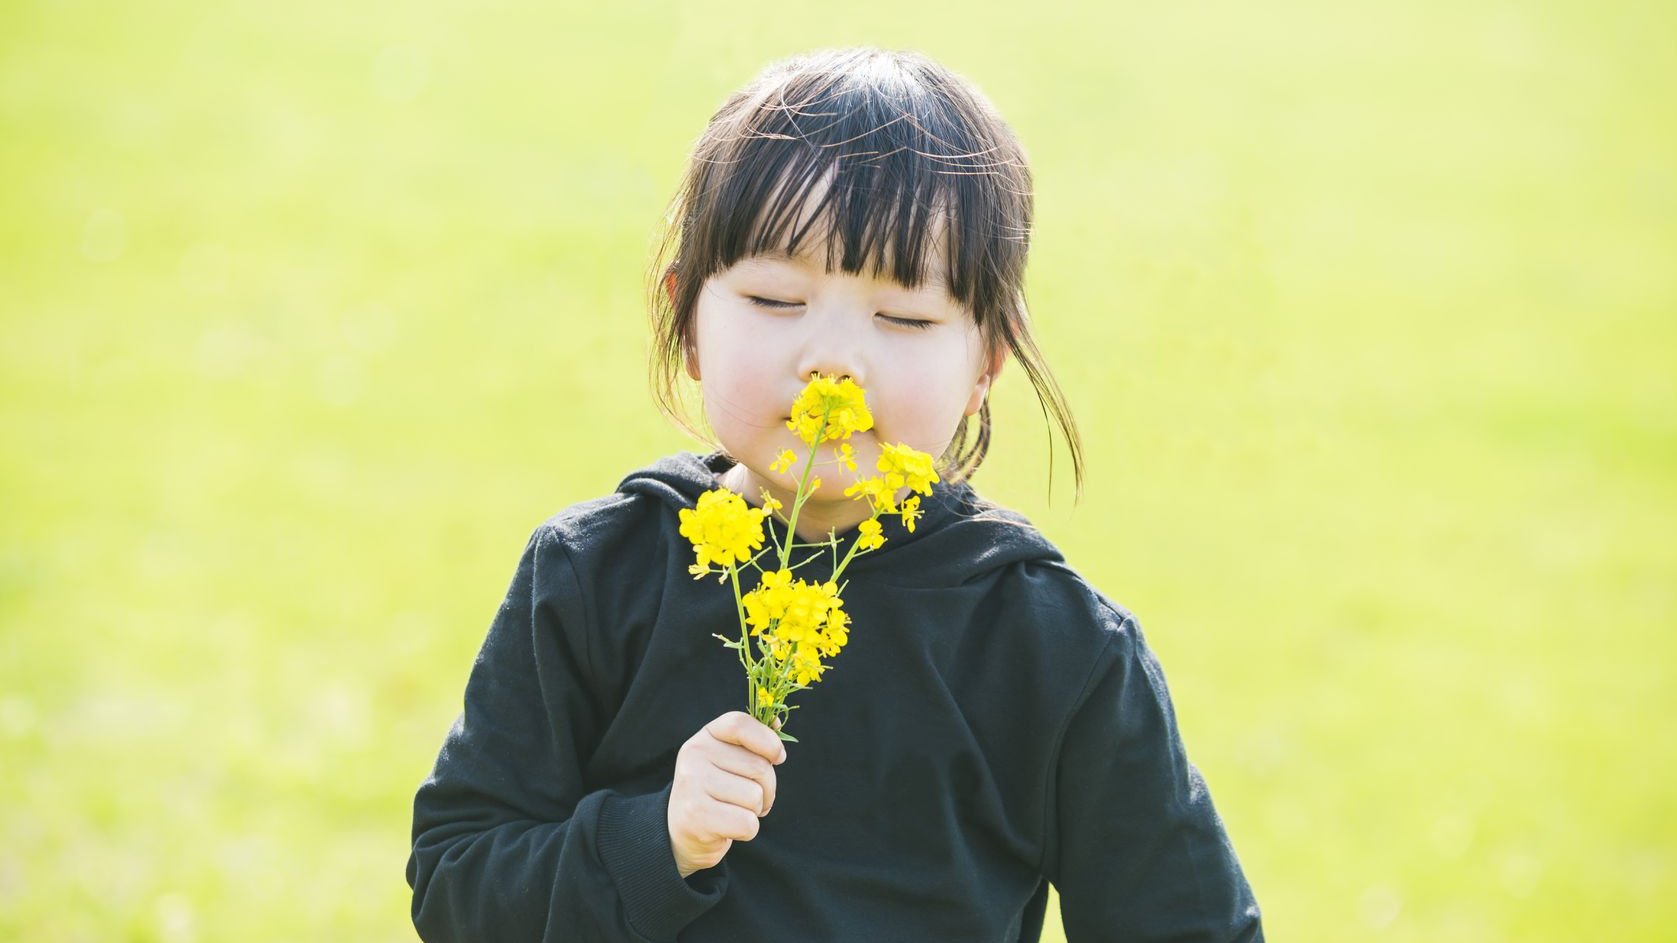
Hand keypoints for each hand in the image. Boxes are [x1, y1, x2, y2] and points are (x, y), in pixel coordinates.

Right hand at [667, 711, 786, 877]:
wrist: (682, 831)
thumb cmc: (717, 790)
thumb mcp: (729, 759)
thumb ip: (752, 740)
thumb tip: (776, 722)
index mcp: (706, 736)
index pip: (740, 724)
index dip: (768, 741)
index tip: (778, 757)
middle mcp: (694, 755)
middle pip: (759, 766)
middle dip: (768, 788)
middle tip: (752, 798)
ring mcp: (692, 784)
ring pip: (755, 797)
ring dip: (755, 810)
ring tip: (735, 811)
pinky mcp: (697, 816)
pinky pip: (747, 823)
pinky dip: (747, 830)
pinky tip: (729, 827)